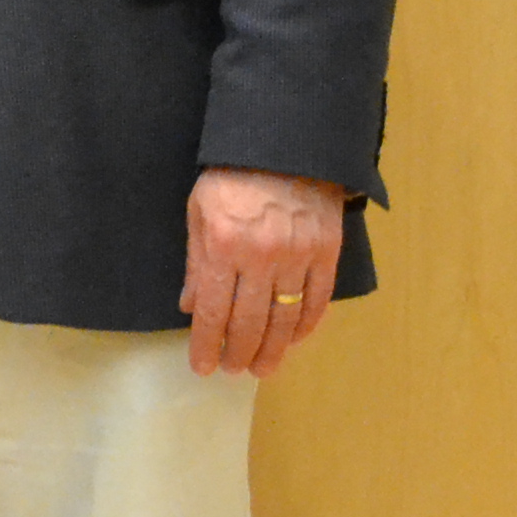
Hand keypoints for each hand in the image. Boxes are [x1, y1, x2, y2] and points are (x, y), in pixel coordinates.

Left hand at [181, 166, 347, 377]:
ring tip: (263, 368)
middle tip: (234, 372)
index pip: (213, 311)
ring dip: (273, 350)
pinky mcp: (326, 252)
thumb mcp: (199, 212)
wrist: (285, 144)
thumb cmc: (232, 176)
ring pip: (285, 318)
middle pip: (249, 322)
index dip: (206, 344)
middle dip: (239, 354)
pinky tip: (294, 341)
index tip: (202, 367)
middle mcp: (260, 256)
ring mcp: (297, 255)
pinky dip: (306, 326)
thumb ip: (195, 262)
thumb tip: (190, 307)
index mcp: (222, 245)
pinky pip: (318, 300)